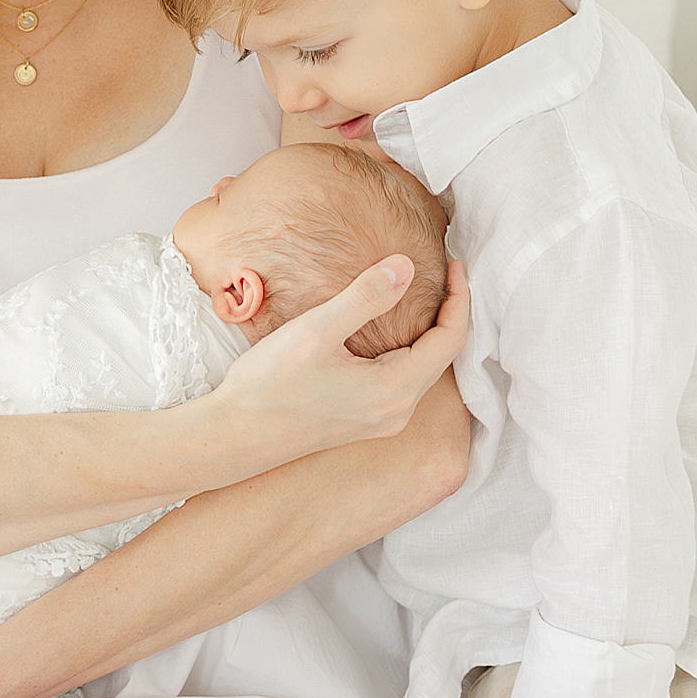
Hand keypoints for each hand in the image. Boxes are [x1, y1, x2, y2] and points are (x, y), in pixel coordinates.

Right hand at [209, 255, 469, 456]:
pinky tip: (393, 328)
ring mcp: (382, 421)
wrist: (236, 436)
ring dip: (431, 331)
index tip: (454, 261)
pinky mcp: (365, 421)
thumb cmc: (272, 385)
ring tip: (424, 293)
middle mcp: (398, 412)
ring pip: (424, 369)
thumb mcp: (318, 330)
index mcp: (396, 390)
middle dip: (450, 311)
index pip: (450, 339)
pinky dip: (411, 348)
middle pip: (443, 355)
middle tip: (446, 271)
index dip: (459, 297)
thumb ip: (366, 297)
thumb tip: (407, 266)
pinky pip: (405, 380)